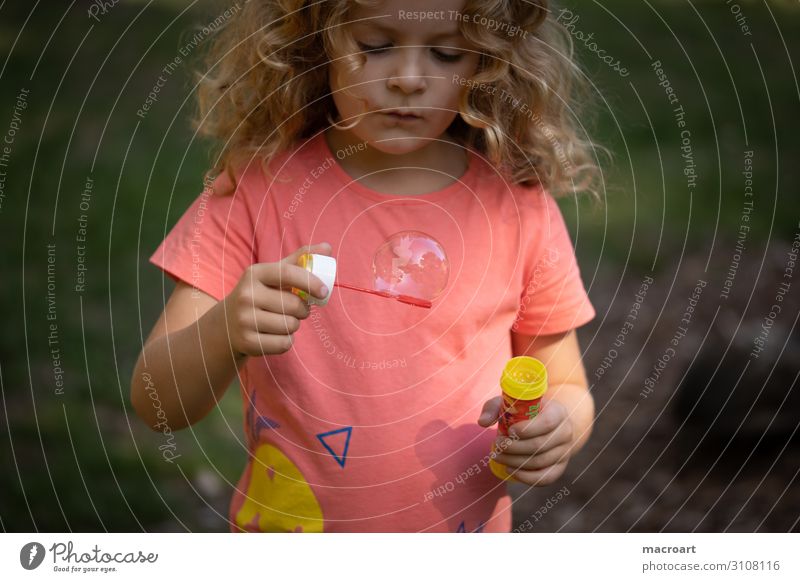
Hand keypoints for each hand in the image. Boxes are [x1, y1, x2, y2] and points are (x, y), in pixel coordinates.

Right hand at [224, 242, 331, 357]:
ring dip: (294, 325)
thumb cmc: (260, 294)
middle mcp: (246, 295)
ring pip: (290, 326)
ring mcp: (245, 320)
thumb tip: (327, 247)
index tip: (324, 292)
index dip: (310, 282)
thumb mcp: (273, 274)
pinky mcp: (248, 342)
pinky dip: (286, 341)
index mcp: (255, 274)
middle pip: (294, 305)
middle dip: (303, 309)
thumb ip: (299, 260)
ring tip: (282, 321)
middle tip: (298, 309)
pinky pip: (284, 344)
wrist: (226, 324)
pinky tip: (274, 335)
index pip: (287, 273)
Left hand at [477, 396, 573, 485]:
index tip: (509, 431)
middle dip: (513, 448)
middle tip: (496, 445)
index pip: (547, 423)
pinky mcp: (559, 467)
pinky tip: (509, 469)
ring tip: (497, 455)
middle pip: (539, 446)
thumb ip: (494, 408)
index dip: (527, 429)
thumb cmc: (526, 411)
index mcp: (558, 411)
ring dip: (514, 461)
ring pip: (539, 462)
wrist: (549, 423)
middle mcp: (566, 432)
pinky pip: (544, 478)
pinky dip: (525, 477)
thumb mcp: (510, 403)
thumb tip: (482, 422)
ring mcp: (565, 451)